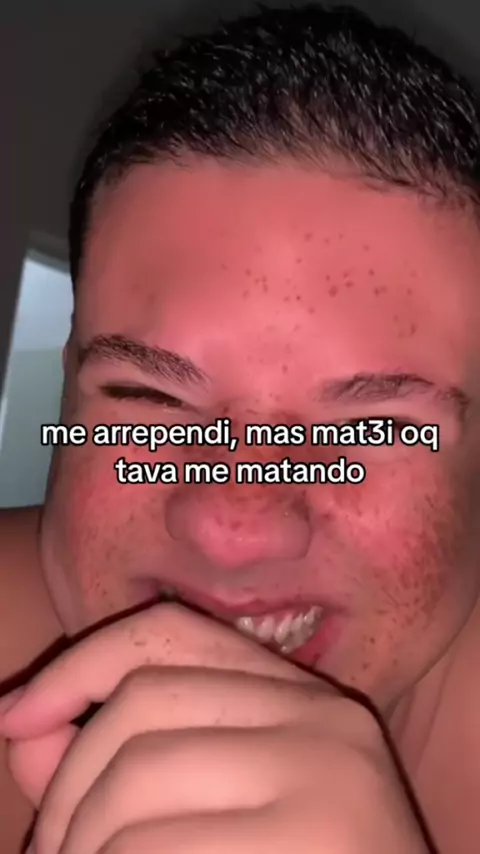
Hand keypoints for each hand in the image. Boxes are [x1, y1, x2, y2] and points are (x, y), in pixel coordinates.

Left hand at [0, 603, 432, 853]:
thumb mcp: (228, 805)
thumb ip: (132, 762)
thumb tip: (26, 727)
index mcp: (305, 699)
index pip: (170, 633)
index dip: (78, 663)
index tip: (17, 715)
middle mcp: (323, 721)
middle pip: (140, 707)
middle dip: (67, 785)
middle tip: (49, 853)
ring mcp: (325, 780)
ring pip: (135, 778)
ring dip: (78, 842)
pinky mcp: (310, 844)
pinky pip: (152, 851)